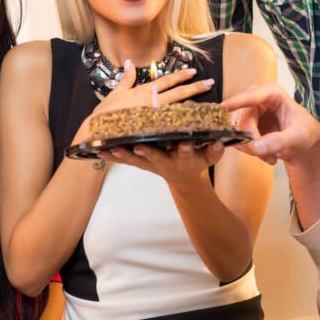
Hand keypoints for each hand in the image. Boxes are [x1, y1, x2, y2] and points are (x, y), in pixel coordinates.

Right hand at [74, 60, 214, 143]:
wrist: (97, 131)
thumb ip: (126, 78)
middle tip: (209, 83)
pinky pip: (172, 127)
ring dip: (194, 106)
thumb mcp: (116, 92)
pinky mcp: (153, 131)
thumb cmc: (105, 113)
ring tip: (209, 104)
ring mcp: (153, 118)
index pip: (167, 81)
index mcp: (144, 92)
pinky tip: (195, 125)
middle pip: (178, 94)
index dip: (181, 76)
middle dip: (195, 88)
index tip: (194, 71)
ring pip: (178, 110)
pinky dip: (183, 125)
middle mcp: (151, 103)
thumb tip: (128, 63)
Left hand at [100, 141, 223, 188]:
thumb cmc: (196, 162)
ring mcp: (151, 164)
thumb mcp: (209, 157)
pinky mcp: (141, 163)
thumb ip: (214, 150)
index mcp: (183, 159)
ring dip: (123, 155)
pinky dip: (113, 155)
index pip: (186, 153)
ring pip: (136, 160)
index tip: (185, 144)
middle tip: (140, 149)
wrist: (183, 177)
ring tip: (110, 149)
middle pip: (156, 158)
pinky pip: (125, 160)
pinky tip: (99, 150)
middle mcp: (165, 162)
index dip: (186, 149)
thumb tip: (219, 142)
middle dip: (148, 154)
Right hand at [223, 83, 319, 164]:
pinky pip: (235, 138)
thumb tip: (257, 146)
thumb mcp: (298, 137)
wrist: (303, 143)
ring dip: (250, 148)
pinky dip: (248, 150)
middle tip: (267, 156)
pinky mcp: (243, 124)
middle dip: (251, 141)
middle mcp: (256, 98)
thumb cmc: (305, 133)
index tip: (224, 107)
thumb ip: (279, 141)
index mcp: (272, 93)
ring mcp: (248, 111)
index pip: (252, 96)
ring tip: (270, 157)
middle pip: (242, 119)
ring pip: (235, 131)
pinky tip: (263, 154)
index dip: (237, 102)